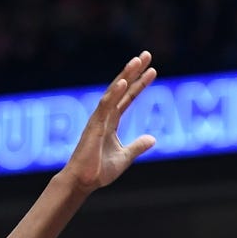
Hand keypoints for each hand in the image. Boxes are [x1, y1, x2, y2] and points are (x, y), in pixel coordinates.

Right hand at [61, 52, 157, 192]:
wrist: (83, 182)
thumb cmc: (99, 171)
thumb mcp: (124, 157)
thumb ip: (137, 146)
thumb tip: (153, 139)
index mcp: (111, 122)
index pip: (128, 98)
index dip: (140, 84)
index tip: (153, 70)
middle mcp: (104, 116)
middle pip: (122, 89)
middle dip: (134, 71)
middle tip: (146, 55)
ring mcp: (98, 119)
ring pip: (114, 92)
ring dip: (125, 75)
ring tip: (137, 61)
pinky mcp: (94, 126)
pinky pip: (105, 106)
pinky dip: (115, 93)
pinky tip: (123, 82)